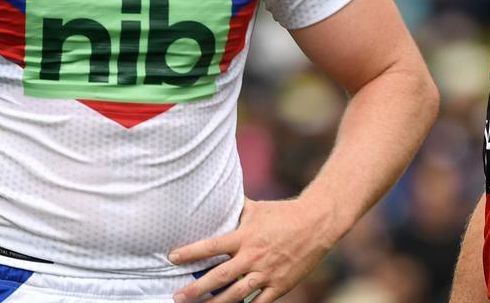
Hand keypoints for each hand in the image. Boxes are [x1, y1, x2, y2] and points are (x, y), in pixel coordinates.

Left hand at [169, 197, 340, 302]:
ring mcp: (267, 273)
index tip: (172, 257)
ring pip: (236, 294)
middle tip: (177, 296)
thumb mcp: (257, 208)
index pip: (212, 246)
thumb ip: (236, 208)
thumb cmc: (283, 213)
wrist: (317, 223)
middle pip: (219, 276)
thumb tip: (216, 197)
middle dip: (196, 288)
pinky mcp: (280, 285)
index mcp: (245, 236)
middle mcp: (253, 256)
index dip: (191, 252)